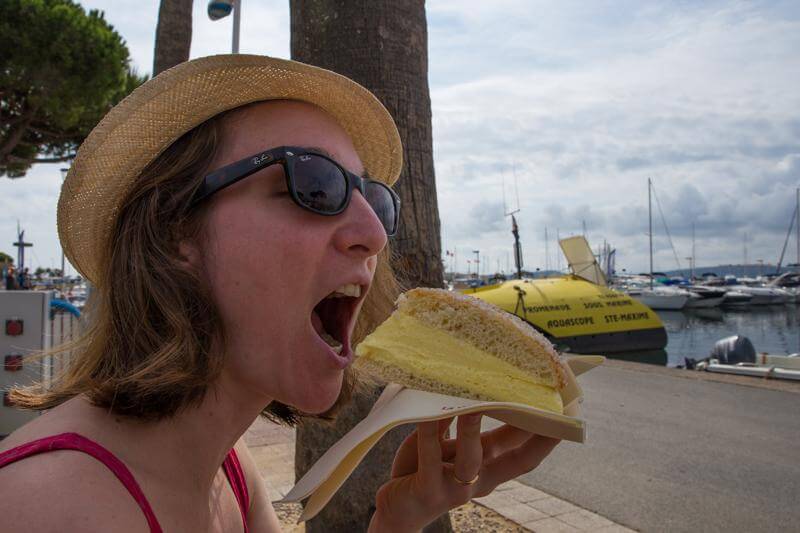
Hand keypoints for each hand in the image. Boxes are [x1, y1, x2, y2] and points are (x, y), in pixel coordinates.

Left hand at [368, 414, 559, 531]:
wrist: (396, 509)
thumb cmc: (422, 470)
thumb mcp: (449, 446)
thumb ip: (462, 424)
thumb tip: (477, 390)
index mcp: (488, 469)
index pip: (527, 454)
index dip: (548, 437)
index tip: (566, 412)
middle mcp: (478, 481)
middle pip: (516, 459)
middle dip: (532, 431)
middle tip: (544, 400)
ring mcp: (455, 488)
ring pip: (472, 457)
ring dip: (474, 428)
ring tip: (477, 401)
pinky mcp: (428, 490)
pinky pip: (430, 456)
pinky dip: (430, 432)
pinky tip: (429, 411)